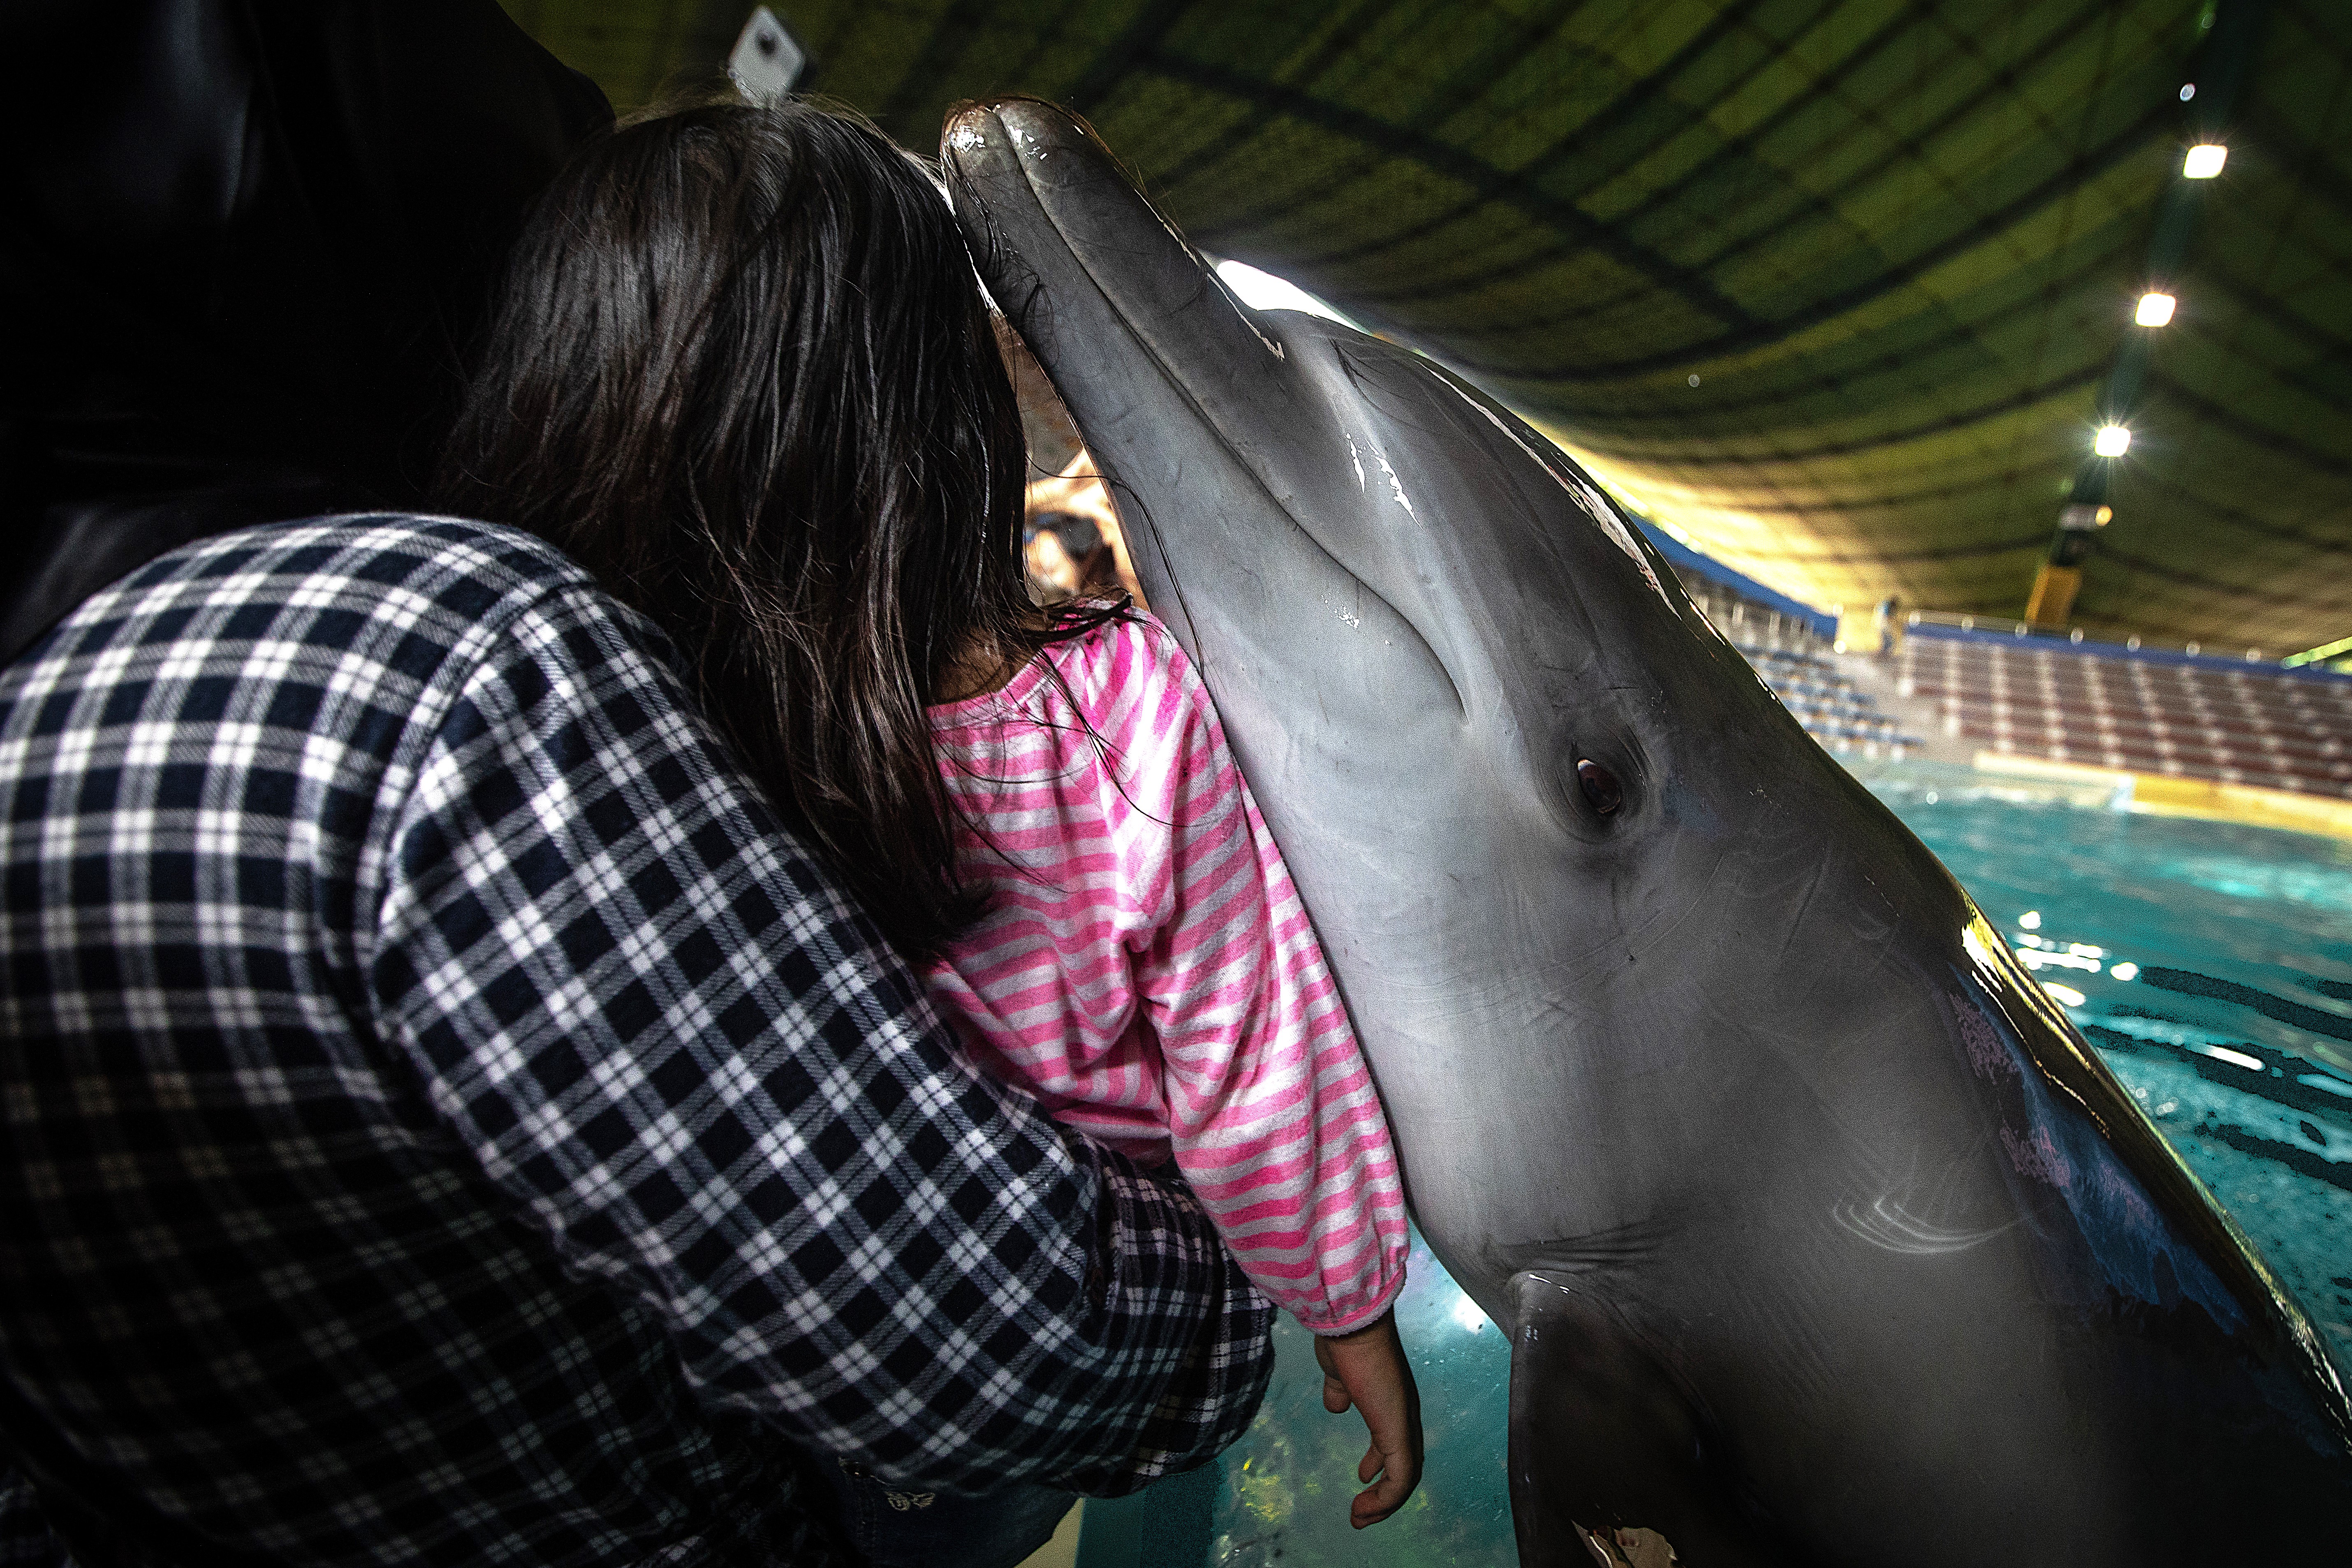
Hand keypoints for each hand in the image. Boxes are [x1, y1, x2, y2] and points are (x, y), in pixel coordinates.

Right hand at [1312, 1308, 1423, 1527]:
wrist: (1349, 1327)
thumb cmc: (1344, 1343)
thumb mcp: (1338, 1374)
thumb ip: (1339, 1391)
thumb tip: (1336, 1406)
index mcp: (1391, 1401)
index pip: (1396, 1443)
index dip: (1381, 1466)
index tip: (1363, 1479)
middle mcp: (1404, 1414)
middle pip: (1406, 1465)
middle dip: (1385, 1494)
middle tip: (1362, 1511)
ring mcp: (1403, 1422)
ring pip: (1406, 1477)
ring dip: (1385, 1504)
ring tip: (1360, 1517)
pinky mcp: (1397, 1431)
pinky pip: (1401, 1478)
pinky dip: (1386, 1500)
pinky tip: (1364, 1507)